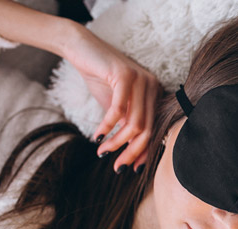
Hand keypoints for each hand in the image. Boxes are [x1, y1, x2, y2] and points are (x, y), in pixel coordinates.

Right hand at [62, 23, 161, 172]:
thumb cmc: (100, 79)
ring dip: (117, 142)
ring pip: (134, 124)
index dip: (145, 152)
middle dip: (131, 153)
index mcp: (155, 95)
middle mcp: (153, 87)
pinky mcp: (125, 75)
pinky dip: (107, 127)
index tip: (132, 169)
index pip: (154, 130)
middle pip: (147, 130)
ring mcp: (142, 80)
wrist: (82, 50)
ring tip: (103, 152)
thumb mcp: (117, 107)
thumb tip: (130, 153)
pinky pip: (118, 110)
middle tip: (117, 168)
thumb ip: (126, 126)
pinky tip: (98, 137)